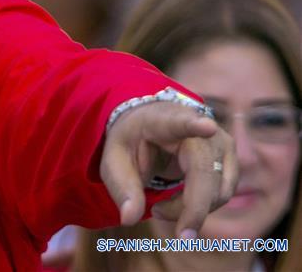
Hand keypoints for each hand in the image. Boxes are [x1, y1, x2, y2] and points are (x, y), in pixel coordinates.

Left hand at [100, 101, 236, 237]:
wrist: (151, 127)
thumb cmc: (132, 142)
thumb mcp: (115, 161)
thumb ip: (122, 188)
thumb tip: (129, 219)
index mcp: (163, 120)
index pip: (180, 122)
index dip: (195, 125)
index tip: (207, 126)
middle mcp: (200, 127)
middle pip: (205, 174)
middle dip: (191, 208)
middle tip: (166, 224)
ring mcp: (220, 143)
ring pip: (218, 191)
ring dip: (190, 210)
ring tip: (160, 207)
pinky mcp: (230, 160)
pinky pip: (222, 195)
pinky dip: (199, 207)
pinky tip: (177, 203)